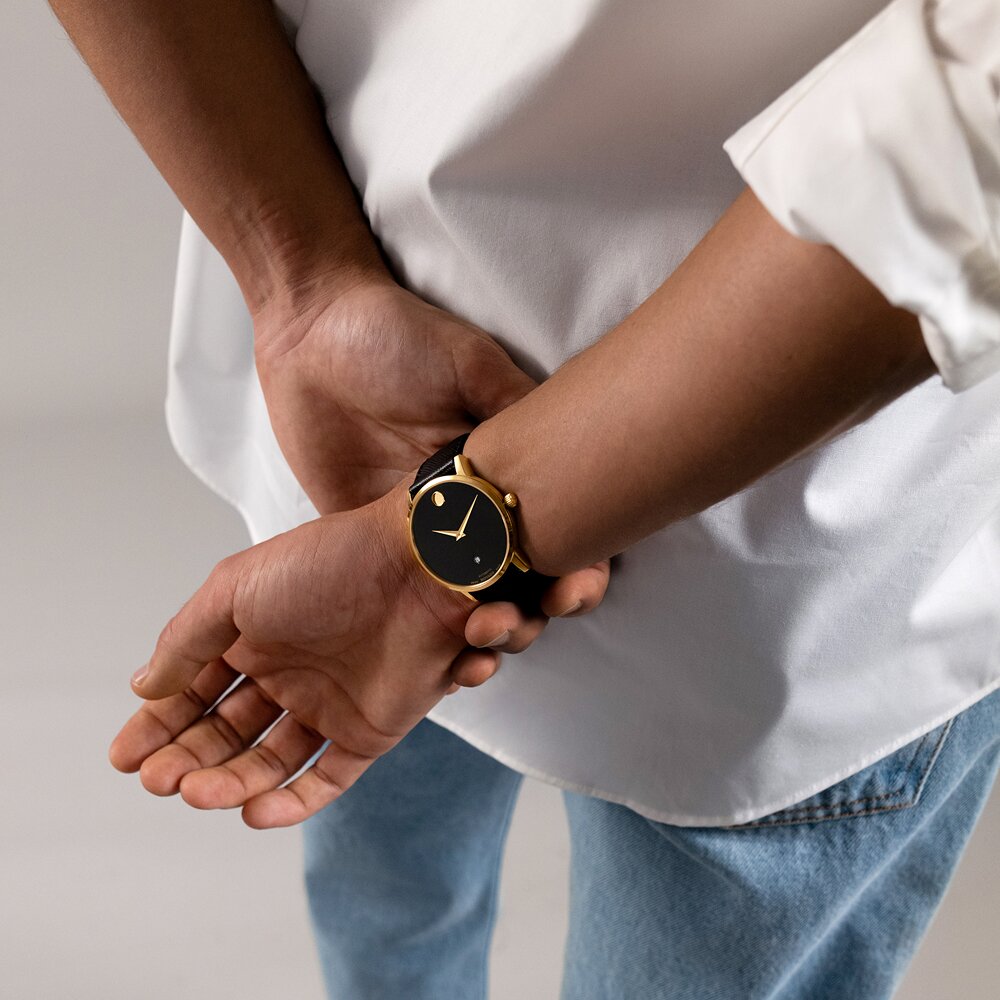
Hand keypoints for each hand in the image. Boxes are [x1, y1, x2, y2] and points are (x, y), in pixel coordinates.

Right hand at [109, 480, 503, 828]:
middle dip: (187, 759)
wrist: (417, 563)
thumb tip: (143, 686)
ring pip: (269, 762)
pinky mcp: (371, 730)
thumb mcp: (236, 588)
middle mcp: (288, 674)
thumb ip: (187, 639)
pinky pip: (327, 777)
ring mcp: (329, 705)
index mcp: (254, 638)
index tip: (124, 757)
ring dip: (230, 783)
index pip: (193, 693)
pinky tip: (254, 811)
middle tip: (158, 780)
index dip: (158, 726)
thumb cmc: (329, 563)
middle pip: (226, 734)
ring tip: (196, 792)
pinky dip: (292, 802)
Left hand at [254, 278, 609, 650]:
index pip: (550, 528)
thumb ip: (515, 408)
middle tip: (538, 616)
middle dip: (538, 607)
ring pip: (461, 598)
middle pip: (514, 574)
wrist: (312, 329)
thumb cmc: (395, 335)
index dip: (577, 563)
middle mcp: (464, 505)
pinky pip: (393, 593)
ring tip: (484, 639)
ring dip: (485, 627)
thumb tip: (577, 453)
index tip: (584, 584)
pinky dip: (419, 626)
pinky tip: (436, 649)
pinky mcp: (363, 537)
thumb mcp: (470, 363)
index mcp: (498, 469)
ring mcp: (415, 528)